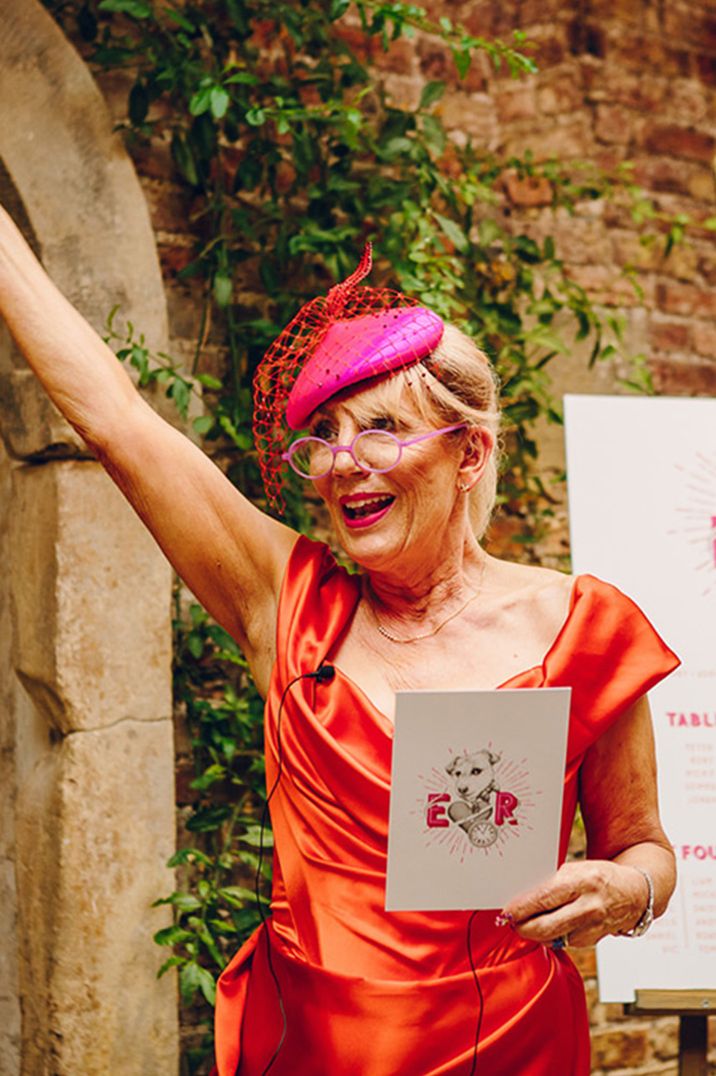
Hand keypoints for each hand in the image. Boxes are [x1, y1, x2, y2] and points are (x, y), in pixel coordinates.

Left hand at [499, 860, 649, 947]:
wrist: (635, 893)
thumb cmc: (599, 877)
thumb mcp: (576, 869)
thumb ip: (553, 883)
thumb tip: (524, 898)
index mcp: (583, 881)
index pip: (545, 897)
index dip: (522, 907)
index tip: (507, 912)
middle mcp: (590, 906)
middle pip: (547, 926)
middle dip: (524, 927)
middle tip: (512, 923)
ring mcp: (594, 927)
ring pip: (554, 938)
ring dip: (537, 934)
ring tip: (528, 924)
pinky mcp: (595, 941)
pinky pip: (566, 943)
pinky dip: (554, 937)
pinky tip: (551, 927)